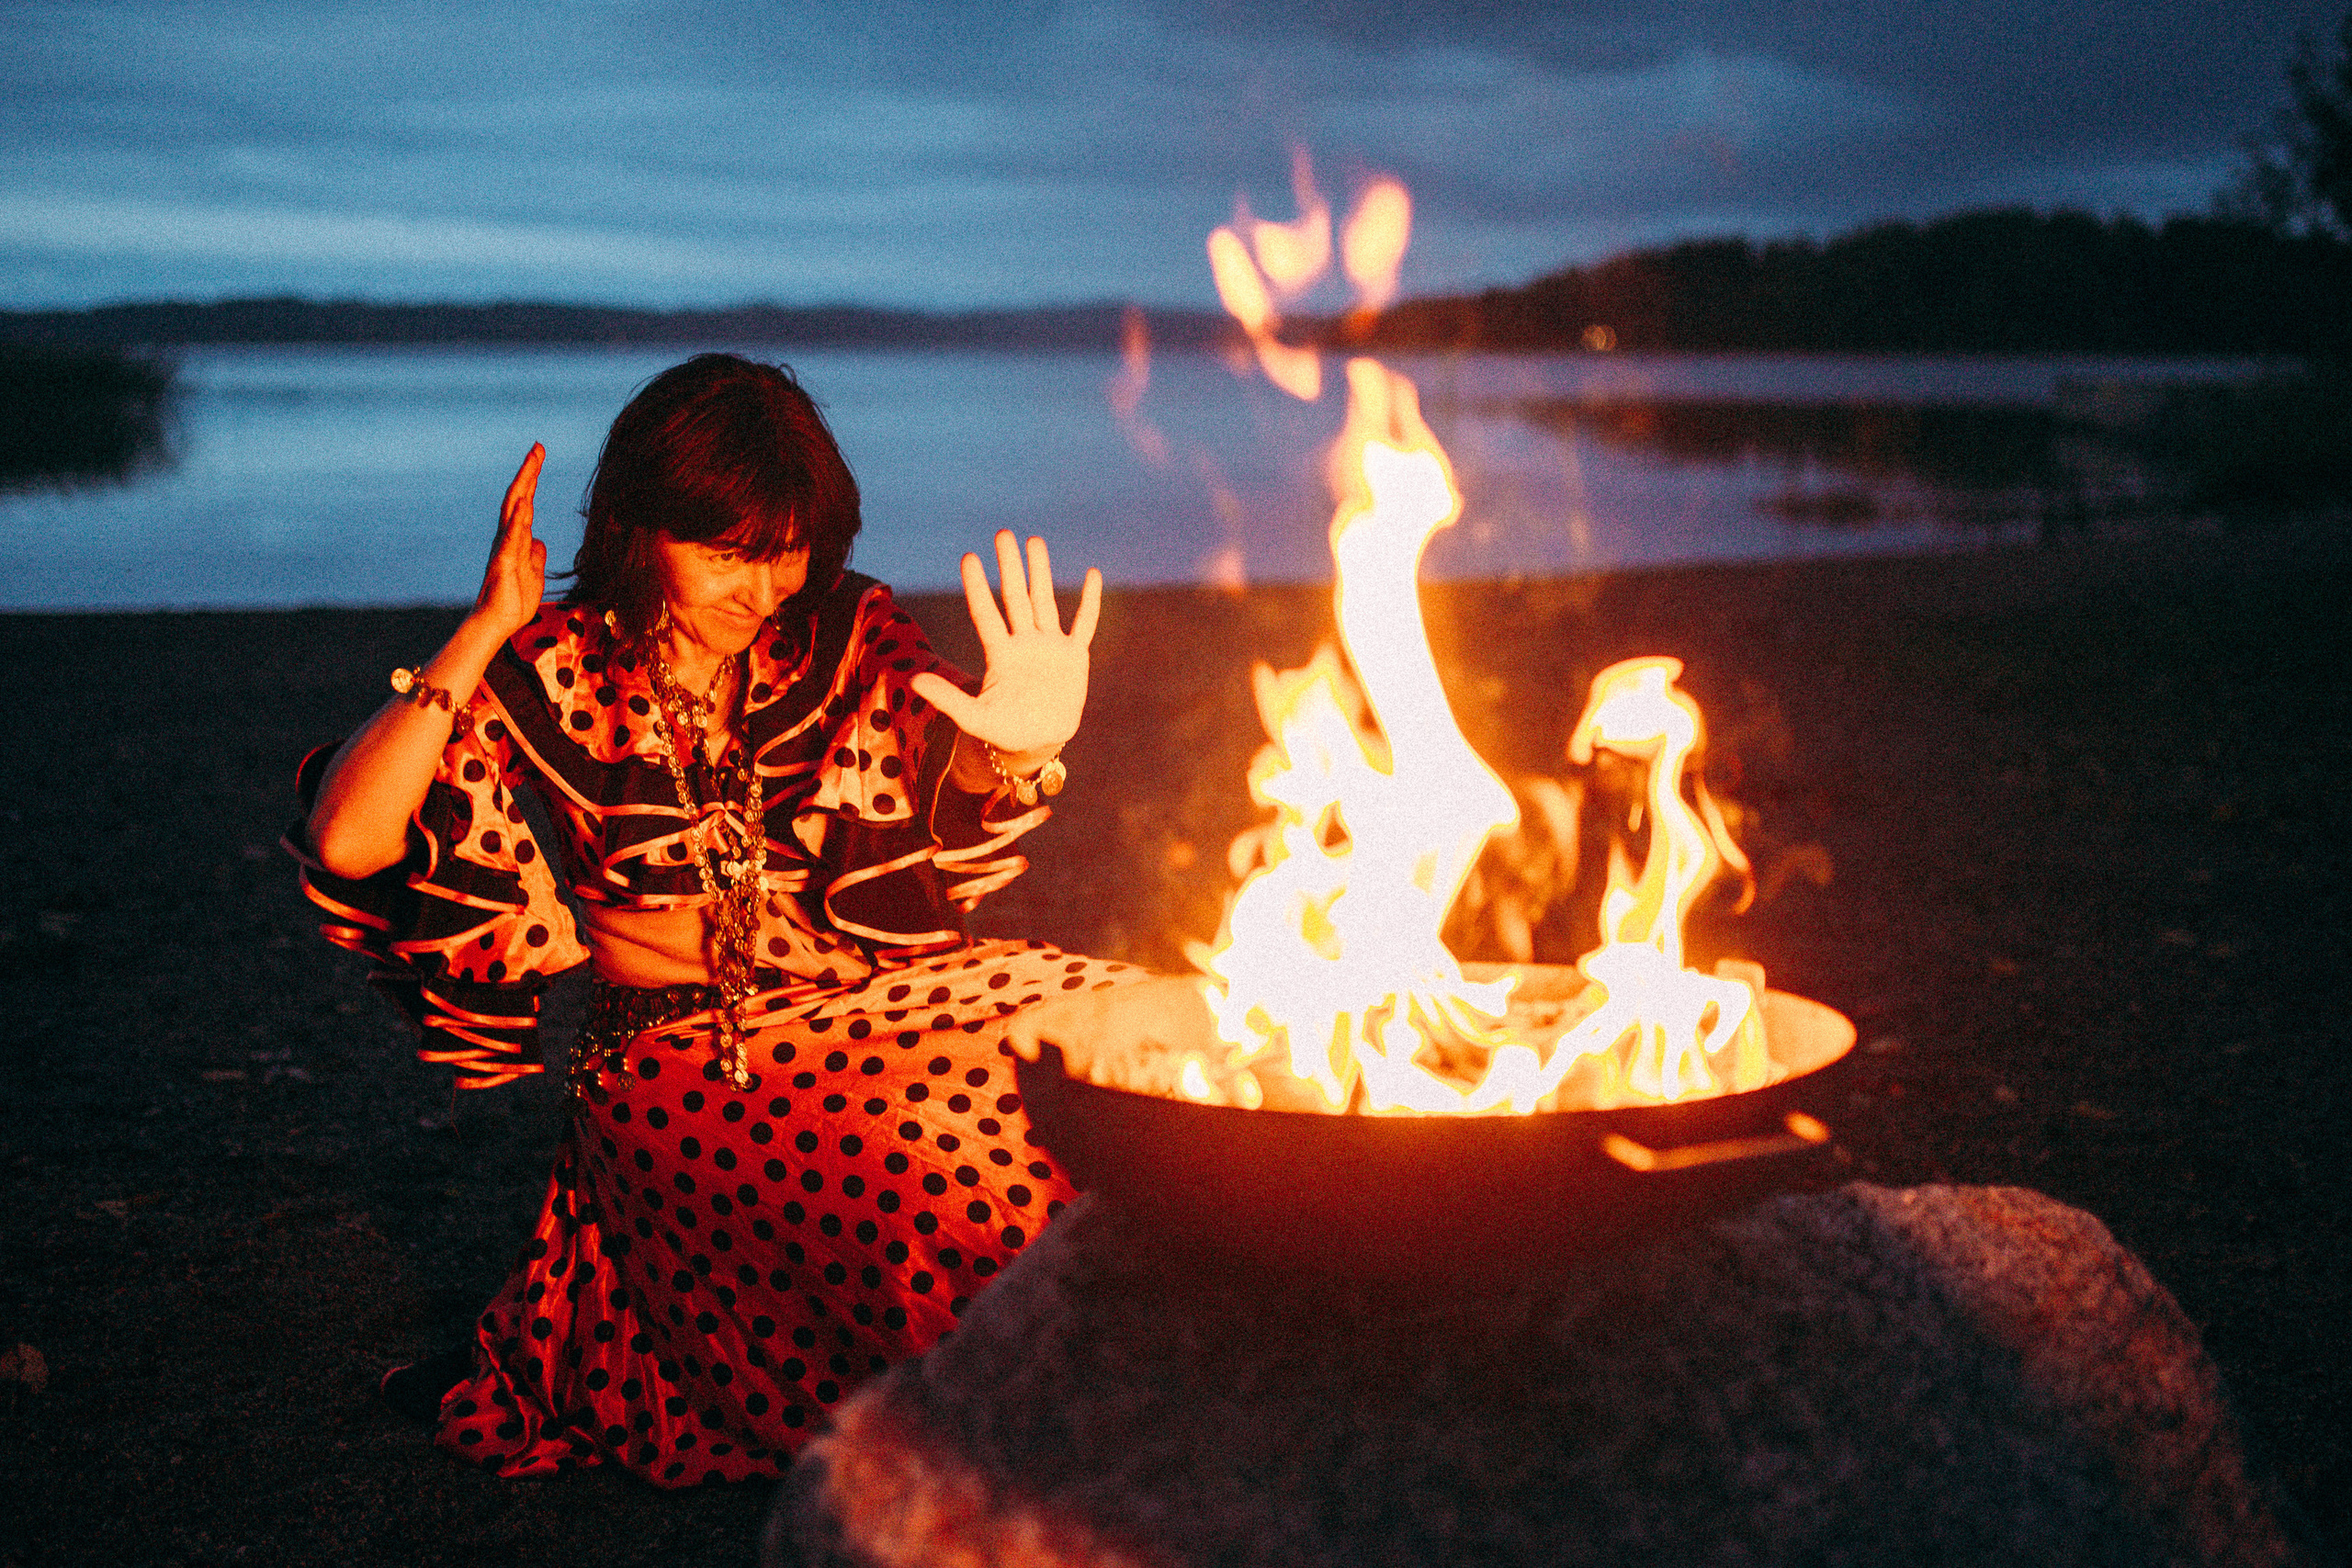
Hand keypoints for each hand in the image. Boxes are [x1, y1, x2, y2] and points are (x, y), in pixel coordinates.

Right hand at [472, 444, 547, 640]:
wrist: (498, 622)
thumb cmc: (513, 601)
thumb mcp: (534, 574)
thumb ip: (535, 555)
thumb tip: (538, 539)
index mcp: (515, 539)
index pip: (525, 503)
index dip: (532, 479)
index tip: (539, 455)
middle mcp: (507, 537)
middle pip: (518, 498)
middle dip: (528, 472)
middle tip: (538, 447)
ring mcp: (504, 548)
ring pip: (514, 511)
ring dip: (524, 487)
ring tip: (532, 464)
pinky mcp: (504, 563)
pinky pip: (512, 538)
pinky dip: (518, 519)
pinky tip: (525, 503)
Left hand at [912, 532, 1102, 759]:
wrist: (1038, 741)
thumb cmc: (1003, 729)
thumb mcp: (973, 717)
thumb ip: (947, 697)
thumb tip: (912, 680)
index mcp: (1000, 654)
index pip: (986, 613)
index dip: (977, 587)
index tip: (969, 558)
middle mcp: (1023, 642)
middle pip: (1016, 597)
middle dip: (1010, 566)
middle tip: (1003, 534)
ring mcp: (1049, 646)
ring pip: (1044, 601)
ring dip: (1040, 573)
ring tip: (1034, 541)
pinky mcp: (1073, 655)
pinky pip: (1084, 623)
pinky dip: (1090, 601)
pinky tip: (1092, 574)